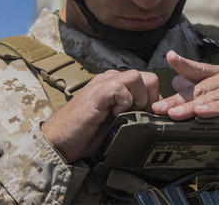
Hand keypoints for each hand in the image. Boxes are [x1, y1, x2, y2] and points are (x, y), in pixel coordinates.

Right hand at [40, 69, 158, 162]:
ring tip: (126, 115)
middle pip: (148, 77)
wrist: (60, 141)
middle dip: (150, 100)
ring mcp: (104, 83)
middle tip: (139, 117)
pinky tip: (114, 115)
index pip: (149, 83)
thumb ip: (136, 115)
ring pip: (137, 77)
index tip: (148, 119)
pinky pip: (120, 88)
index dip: (154, 101)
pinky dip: (123, 104)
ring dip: (138, 99)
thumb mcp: (119, 123)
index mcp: (118, 85)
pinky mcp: (97, 92)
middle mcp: (112, 79)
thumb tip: (158, 118)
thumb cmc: (88, 134)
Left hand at [151, 51, 218, 133]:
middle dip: (177, 99)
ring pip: (213, 97)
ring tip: (174, 114)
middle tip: (159, 108)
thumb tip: (178, 80)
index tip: (169, 58)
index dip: (184, 63)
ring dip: (192, 106)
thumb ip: (205, 87)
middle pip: (200, 88)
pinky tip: (203, 113)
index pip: (200, 68)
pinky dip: (217, 109)